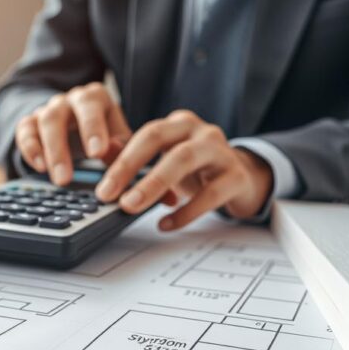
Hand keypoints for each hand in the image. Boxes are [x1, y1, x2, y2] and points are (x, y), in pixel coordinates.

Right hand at [15, 82, 132, 184]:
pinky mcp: (32, 122)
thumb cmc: (107, 133)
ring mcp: (50, 109)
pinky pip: (25, 130)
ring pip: (43, 123)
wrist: (83, 125)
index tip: (96, 153)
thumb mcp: (119, 139)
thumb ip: (119, 148)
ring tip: (58, 180)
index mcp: (95, 96)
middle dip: (61, 148)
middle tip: (66, 178)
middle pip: (58, 114)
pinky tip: (40, 168)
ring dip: (49, 153)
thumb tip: (113, 154)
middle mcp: (70, 99)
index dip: (92, 129)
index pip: (91, 105)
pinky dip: (30, 149)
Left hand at [95, 110, 273, 230]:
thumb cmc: (199, 170)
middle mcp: (200, 131)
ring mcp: (221, 151)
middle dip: (130, 167)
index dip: (121, 158)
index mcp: (178, 125)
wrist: (245, 180)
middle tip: (110, 195)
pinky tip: (165, 224)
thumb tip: (104, 154)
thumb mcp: (166, 161)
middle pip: (159, 138)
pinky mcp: (237, 176)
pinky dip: (185, 212)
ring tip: (131, 206)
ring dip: (153, 183)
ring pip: (184, 159)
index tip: (103, 187)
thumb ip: (135, 155)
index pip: (145, 133)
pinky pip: (209, 194)